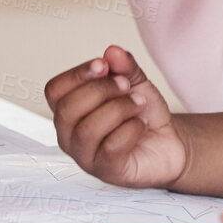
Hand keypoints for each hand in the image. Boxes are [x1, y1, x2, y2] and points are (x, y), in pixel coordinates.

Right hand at [44, 44, 185, 187]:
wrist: (168, 143)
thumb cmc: (143, 115)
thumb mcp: (135, 83)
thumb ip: (124, 67)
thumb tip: (113, 51)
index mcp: (70, 110)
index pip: (54, 90)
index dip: (77, 74)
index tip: (103, 64)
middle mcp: (70, 135)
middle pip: (67, 109)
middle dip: (101, 90)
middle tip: (127, 85)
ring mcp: (86, 156)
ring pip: (88, 129)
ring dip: (119, 109)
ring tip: (138, 104)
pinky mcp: (107, 171)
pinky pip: (111, 147)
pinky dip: (131, 129)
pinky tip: (141, 125)